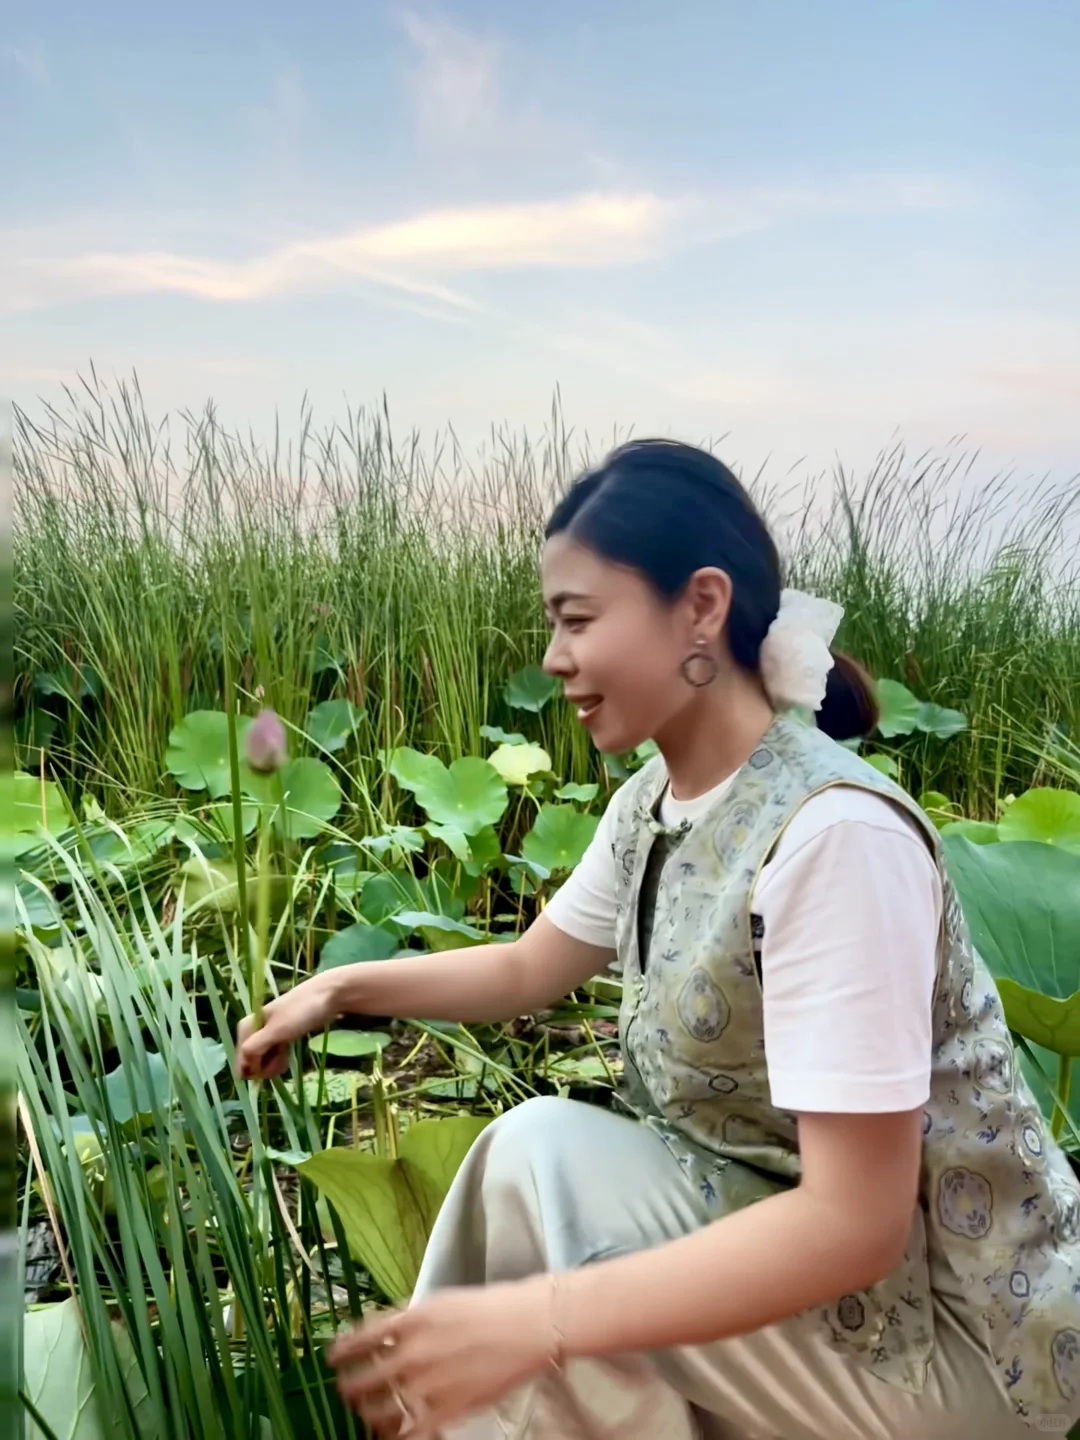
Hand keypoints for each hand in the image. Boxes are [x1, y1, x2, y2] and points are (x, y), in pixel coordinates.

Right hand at [235, 975, 336, 1078]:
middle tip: (279, 1067)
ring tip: (284, 1065)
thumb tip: (241, 1066)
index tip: (264, 1076)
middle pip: (250, 1059)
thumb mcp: (277, 1030)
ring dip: (271, 1066)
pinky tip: (285, 1063)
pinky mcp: (283, 1035)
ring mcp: (270, 1033)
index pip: (241, 1057)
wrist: (328, 995)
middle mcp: (255, 1030)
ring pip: (263, 1058)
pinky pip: (274, 1054)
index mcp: (248, 1026)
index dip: (251, 1069)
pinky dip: (278, 1060)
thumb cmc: (301, 1011)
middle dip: (262, 1068)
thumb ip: (256, 1047)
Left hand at [328, 1279, 557, 1437]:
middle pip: (364, 1379)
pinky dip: (395, 1436)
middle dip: (348, 1387)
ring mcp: (426, 1385)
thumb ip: (410, 1318)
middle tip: (344, 1389)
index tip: (331, 1358)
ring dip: (367, 1413)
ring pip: (380, 1409)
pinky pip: (409, 1432)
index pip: (361, 1339)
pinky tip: (389, 1437)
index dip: (341, 1352)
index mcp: (410, 1321)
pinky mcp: (446, 1409)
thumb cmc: (489, 1306)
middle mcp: (411, 1353)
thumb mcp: (441, 1301)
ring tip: (364, 1414)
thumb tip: (387, 1330)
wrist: (528, 1326)